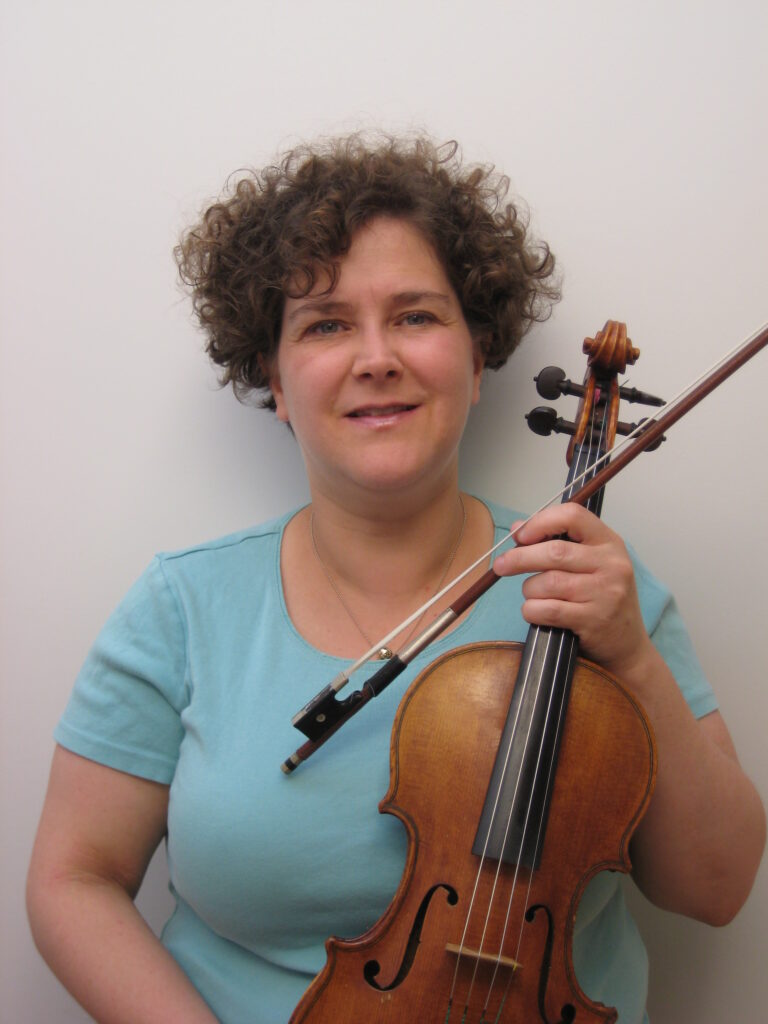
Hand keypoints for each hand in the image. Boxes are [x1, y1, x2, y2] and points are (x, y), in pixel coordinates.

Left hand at [492, 503, 653, 676]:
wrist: (627, 644)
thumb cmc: (602, 598)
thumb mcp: (590, 563)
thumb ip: (556, 542)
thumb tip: (516, 528)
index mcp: (609, 542)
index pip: (573, 516)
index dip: (541, 522)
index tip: (520, 535)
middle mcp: (611, 564)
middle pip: (554, 552)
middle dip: (519, 558)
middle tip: (501, 565)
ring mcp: (605, 593)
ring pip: (547, 582)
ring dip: (529, 590)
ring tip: (533, 595)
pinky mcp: (594, 620)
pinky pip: (548, 609)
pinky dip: (532, 610)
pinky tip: (535, 611)